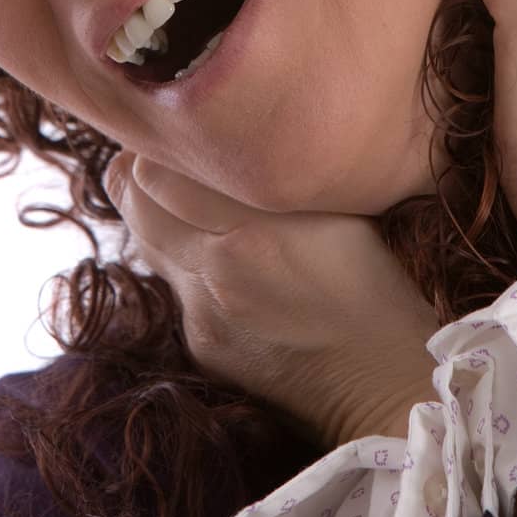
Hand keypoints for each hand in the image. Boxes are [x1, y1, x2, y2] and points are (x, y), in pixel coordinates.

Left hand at [102, 153, 440, 450]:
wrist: (384, 383)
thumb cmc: (377, 281)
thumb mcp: (338, 210)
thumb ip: (274, 176)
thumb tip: (225, 144)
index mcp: (250, 228)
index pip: (152, 171)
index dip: (160, 145)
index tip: (187, 133)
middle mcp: (213, 270)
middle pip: (132, 202)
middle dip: (142, 173)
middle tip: (176, 160)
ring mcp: (200, 313)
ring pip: (148, 243)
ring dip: (160, 216)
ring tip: (199, 205)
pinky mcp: (201, 346)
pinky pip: (176, 286)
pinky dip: (188, 263)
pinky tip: (228, 263)